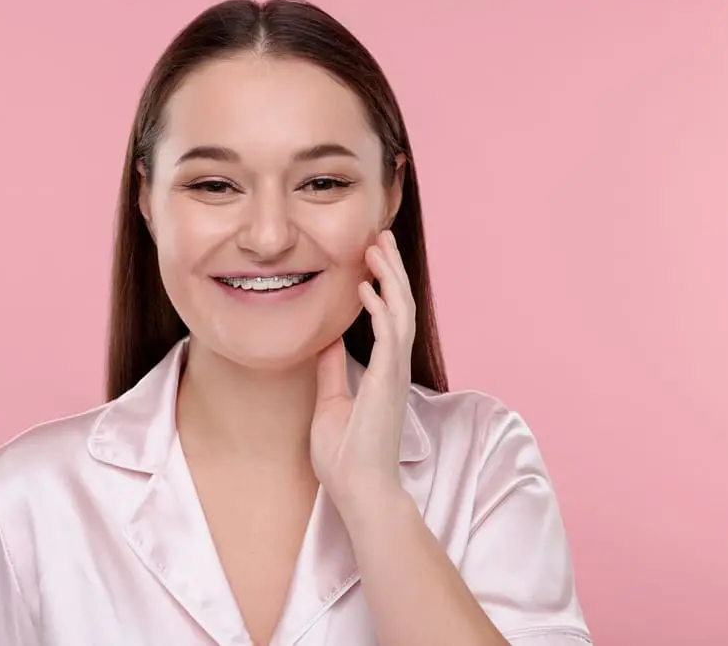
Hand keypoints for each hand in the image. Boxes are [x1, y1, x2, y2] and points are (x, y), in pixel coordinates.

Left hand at [309, 229, 416, 512]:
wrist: (358, 490)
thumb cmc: (346, 456)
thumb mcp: (330, 402)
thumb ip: (332, 371)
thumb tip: (326, 342)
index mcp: (383, 372)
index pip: (388, 318)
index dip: (382, 286)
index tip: (369, 260)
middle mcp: (394, 368)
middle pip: (400, 306)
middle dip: (391, 269)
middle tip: (381, 238)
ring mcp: (395, 374)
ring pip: (401, 312)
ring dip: (390, 277)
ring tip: (378, 247)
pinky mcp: (389, 383)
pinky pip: (389, 336)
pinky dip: (380, 309)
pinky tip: (366, 287)